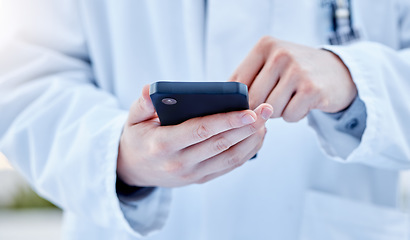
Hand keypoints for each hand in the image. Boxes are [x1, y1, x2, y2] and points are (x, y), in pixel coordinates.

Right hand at [117, 85, 272, 187]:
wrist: (134, 170)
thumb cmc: (138, 137)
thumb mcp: (132, 119)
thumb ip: (142, 103)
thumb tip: (151, 89)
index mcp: (162, 145)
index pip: (200, 131)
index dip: (226, 121)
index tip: (249, 111)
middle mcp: (179, 163)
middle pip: (221, 145)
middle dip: (247, 127)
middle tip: (267, 110)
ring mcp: (192, 175)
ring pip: (229, 158)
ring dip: (251, 141)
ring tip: (265, 122)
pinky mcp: (200, 179)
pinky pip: (228, 167)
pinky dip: (246, 153)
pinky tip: (256, 137)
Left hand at [230, 36, 356, 121]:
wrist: (339, 71)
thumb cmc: (296, 71)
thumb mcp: (271, 63)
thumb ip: (247, 78)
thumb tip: (223, 103)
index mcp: (265, 46)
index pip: (237, 82)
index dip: (239, 100)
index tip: (245, 106)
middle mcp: (280, 54)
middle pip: (253, 100)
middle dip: (261, 108)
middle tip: (275, 99)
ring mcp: (297, 71)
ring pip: (270, 110)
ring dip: (279, 111)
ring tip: (291, 98)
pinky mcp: (312, 89)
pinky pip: (290, 116)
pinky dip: (295, 115)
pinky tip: (303, 102)